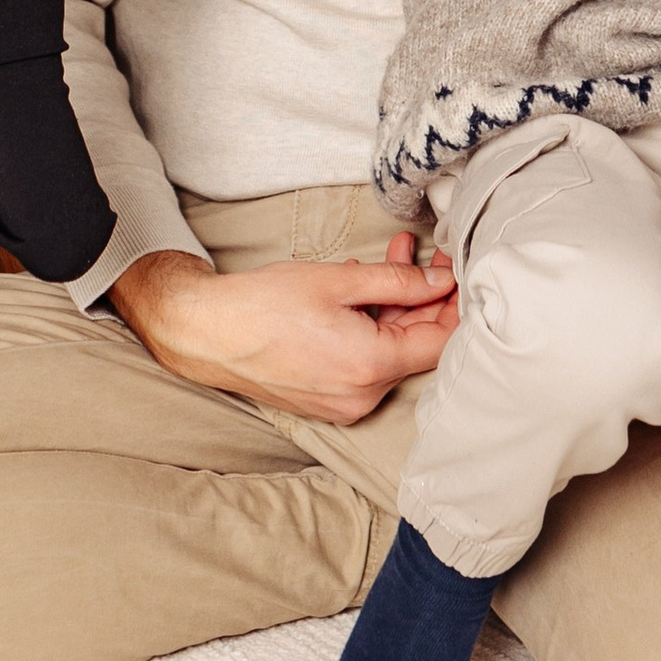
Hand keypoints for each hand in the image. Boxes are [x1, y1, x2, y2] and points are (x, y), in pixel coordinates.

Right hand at [110, 227, 459, 424]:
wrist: (207, 333)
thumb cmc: (263, 304)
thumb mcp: (337, 280)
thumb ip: (397, 282)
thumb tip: (439, 283)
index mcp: (371, 368)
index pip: (440, 341)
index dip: (454, 304)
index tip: (453, 272)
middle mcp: (363, 397)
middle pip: (414, 347)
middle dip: (421, 297)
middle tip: (419, 256)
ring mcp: (344, 404)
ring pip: (389, 352)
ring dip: (393, 307)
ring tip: (387, 260)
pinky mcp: (327, 401)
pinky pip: (364, 363)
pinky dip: (370, 328)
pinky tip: (360, 293)